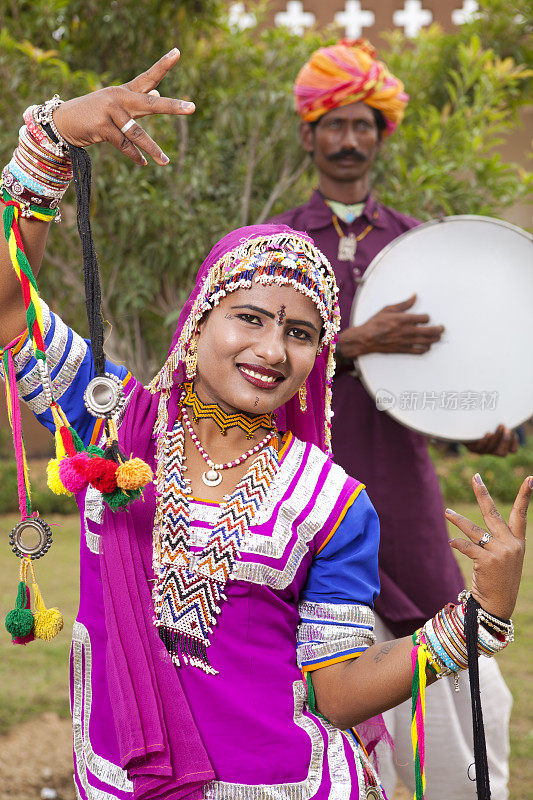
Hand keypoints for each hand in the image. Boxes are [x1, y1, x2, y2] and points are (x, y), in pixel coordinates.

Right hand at [53, 49, 193, 165]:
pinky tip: (143, 163)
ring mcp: (110, 111)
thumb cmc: (95, 114)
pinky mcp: (102, 126)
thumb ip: (139, 101)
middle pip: (151, 103)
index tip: (178, 52)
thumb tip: (159, 90)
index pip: (148, 77)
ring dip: (153, 149)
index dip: (163, 65)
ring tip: (165, 161)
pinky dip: (134, 155)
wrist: (64, 122)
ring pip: (137, 132)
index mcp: (126, 91)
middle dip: (172, 107)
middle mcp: (120, 98)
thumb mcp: (118, 105)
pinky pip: (123, 144)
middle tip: (192, 108)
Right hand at [338, 294, 443, 359]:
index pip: (424, 318)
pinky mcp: (403, 350)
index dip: (427, 317)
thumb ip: (403, 304)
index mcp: (403, 319)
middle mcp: (406, 331)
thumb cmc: (374, 324)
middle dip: (438, 329)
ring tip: (438, 337)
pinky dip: (425, 349)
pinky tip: (427, 347)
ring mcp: (405, 341)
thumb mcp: (388, 309)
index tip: (426, 318)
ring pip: (426, 341)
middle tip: (441, 328)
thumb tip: (414, 297)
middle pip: (430, 331)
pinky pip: (419, 351)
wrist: (365, 339)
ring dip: (435, 339)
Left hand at [446, 474, 530, 618]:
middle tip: (474, 477)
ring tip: (447, 512)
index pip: (521, 514)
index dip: (524, 496)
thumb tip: (469, 528)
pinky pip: (467, 546)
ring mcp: (500, 552)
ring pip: (474, 529)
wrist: (498, 604)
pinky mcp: (488, 561)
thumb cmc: (498, 580)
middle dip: (482, 493)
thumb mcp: (504, 558)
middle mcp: (511, 544)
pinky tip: (451, 543)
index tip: (530, 479)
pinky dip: (457, 544)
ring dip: (458, 520)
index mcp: (517, 541)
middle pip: (493, 513)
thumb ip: (495, 540)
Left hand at [465, 424, 518, 456]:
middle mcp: (492, 450)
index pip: (512, 450)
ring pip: (492, 449)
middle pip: (502, 453)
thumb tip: (515, 416)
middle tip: (507, 428)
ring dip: (497, 437)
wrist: (466, 421)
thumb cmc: (486, 419)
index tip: (511, 430)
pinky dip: (485, 440)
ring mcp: (482, 450)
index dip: (514, 442)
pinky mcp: (472, 448)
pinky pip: (479, 448)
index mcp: (502, 445)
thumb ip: (506, 421)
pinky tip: (488, 432)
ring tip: (500, 425)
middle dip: (506, 441)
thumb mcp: (497, 420)